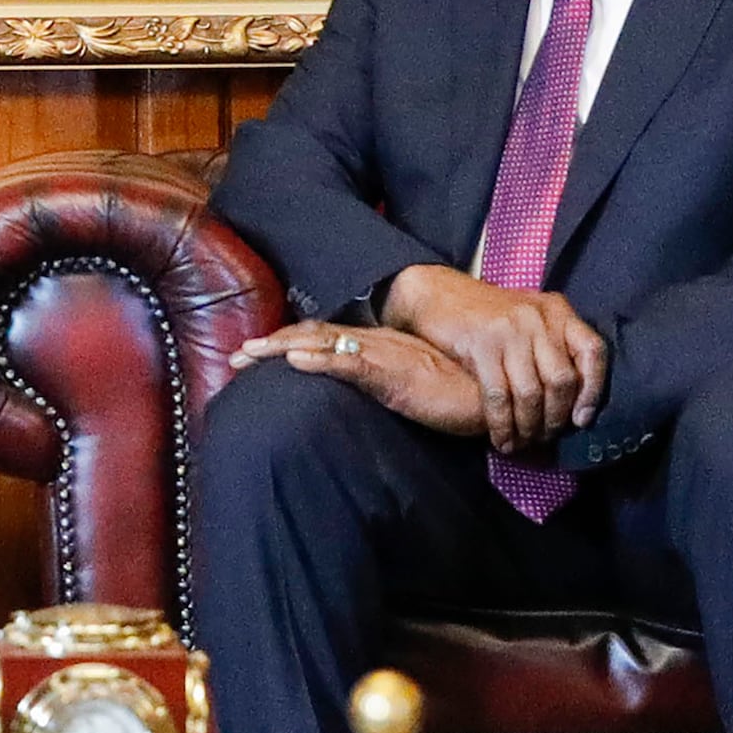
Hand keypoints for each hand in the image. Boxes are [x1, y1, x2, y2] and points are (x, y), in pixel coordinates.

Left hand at [219, 322, 490, 439]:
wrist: (498, 393)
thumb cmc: (459, 394)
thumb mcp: (411, 389)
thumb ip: (385, 385)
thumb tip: (360, 390)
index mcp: (379, 347)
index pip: (325, 340)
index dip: (288, 344)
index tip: (254, 354)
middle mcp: (376, 344)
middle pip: (313, 337)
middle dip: (271, 345)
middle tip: (234, 355)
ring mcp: (384, 357)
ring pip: (323, 345)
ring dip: (282, 348)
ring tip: (248, 353)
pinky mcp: (395, 375)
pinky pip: (353, 364)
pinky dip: (322, 360)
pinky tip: (296, 361)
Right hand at [382, 262, 606, 448]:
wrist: (437, 294)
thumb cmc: (486, 314)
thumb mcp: (528, 316)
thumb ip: (553, 344)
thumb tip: (577, 397)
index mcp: (556, 310)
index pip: (592, 351)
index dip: (592, 390)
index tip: (581, 419)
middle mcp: (538, 317)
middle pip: (562, 380)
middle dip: (555, 418)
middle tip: (544, 437)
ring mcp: (509, 330)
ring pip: (531, 393)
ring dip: (528, 427)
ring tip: (522, 442)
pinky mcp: (481, 344)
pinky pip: (499, 396)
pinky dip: (502, 425)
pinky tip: (500, 439)